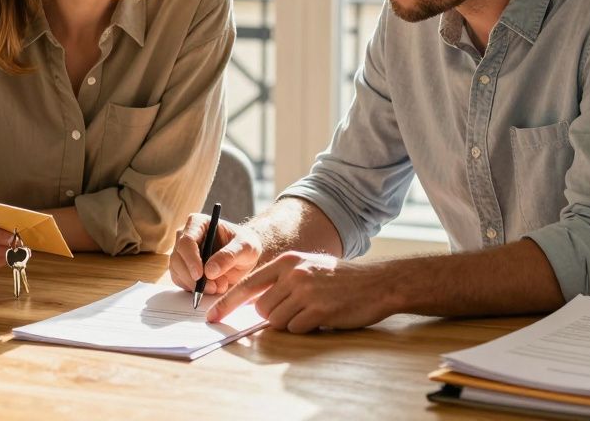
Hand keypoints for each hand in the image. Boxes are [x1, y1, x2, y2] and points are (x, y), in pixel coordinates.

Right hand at [169, 213, 262, 295]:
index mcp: (198, 223)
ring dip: (194, 285)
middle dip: (193, 277)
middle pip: (178, 258)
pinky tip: (211, 288)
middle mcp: (186, 235)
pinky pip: (180, 281)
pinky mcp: (182, 268)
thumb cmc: (245, 245)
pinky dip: (193, 289)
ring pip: (177, 271)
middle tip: (213, 287)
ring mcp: (182, 253)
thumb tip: (209, 271)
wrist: (245, 256)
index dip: (191, 259)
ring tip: (217, 287)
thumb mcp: (245, 247)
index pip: (186, 240)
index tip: (200, 275)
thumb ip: (229, 256)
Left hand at [207, 252, 396, 332]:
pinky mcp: (318, 310)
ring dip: (290, 322)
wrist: (377, 283)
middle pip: (261, 308)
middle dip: (272, 315)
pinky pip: (295, 329)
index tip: (212, 317)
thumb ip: (282, 281)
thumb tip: (255, 304)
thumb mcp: (308, 267)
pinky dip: (305, 328)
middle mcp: (294, 274)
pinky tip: (321, 317)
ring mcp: (306, 292)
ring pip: (276, 320)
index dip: (227, 303)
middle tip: (296, 310)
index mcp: (288, 261)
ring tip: (311, 311)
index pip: (248, 284)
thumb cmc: (341, 279)